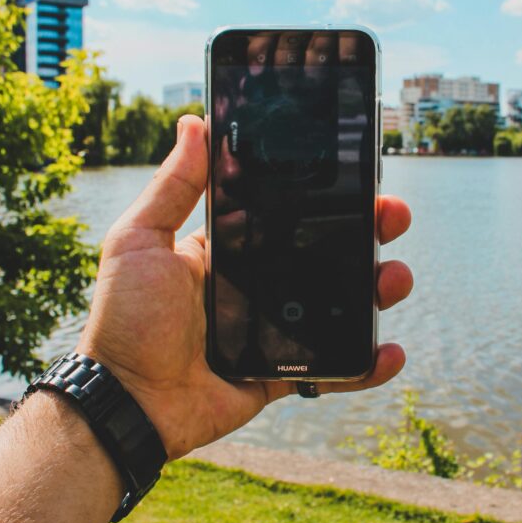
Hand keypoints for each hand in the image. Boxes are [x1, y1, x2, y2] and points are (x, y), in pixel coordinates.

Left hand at [78, 115, 412, 459]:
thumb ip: (173, 185)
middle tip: (393, 215)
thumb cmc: (126, 317)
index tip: (359, 173)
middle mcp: (256, 284)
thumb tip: (194, 122)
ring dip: (377, 290)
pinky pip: (333, 367)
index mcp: (227, 250)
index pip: (288, 214)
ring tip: (395, 278)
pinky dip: (366, 364)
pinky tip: (390, 352)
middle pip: (325, 253)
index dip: (325, 195)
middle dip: (367, 233)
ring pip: (340, 305)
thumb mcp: (141, 239)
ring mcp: (273, 329)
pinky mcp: (282, 373)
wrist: (127, 401)